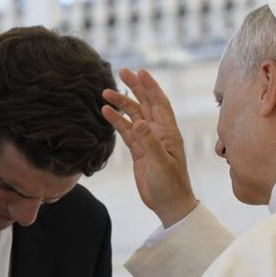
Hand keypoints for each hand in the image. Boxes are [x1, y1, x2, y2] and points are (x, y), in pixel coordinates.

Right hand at [102, 68, 196, 227]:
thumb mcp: (160, 164)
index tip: (140, 72)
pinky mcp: (139, 151)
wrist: (169, 205)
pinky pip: (126, 131)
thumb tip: (138, 122)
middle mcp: (159, 133)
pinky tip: (105, 111)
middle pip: (146, 104)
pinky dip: (117, 120)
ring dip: (121, 103)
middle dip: (135, 87)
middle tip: (121, 71)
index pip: (159, 104)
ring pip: (134, 116)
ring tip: (105, 92)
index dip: (150, 87)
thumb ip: (149, 143)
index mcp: (169, 133)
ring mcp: (148, 141)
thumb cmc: (170, 186)